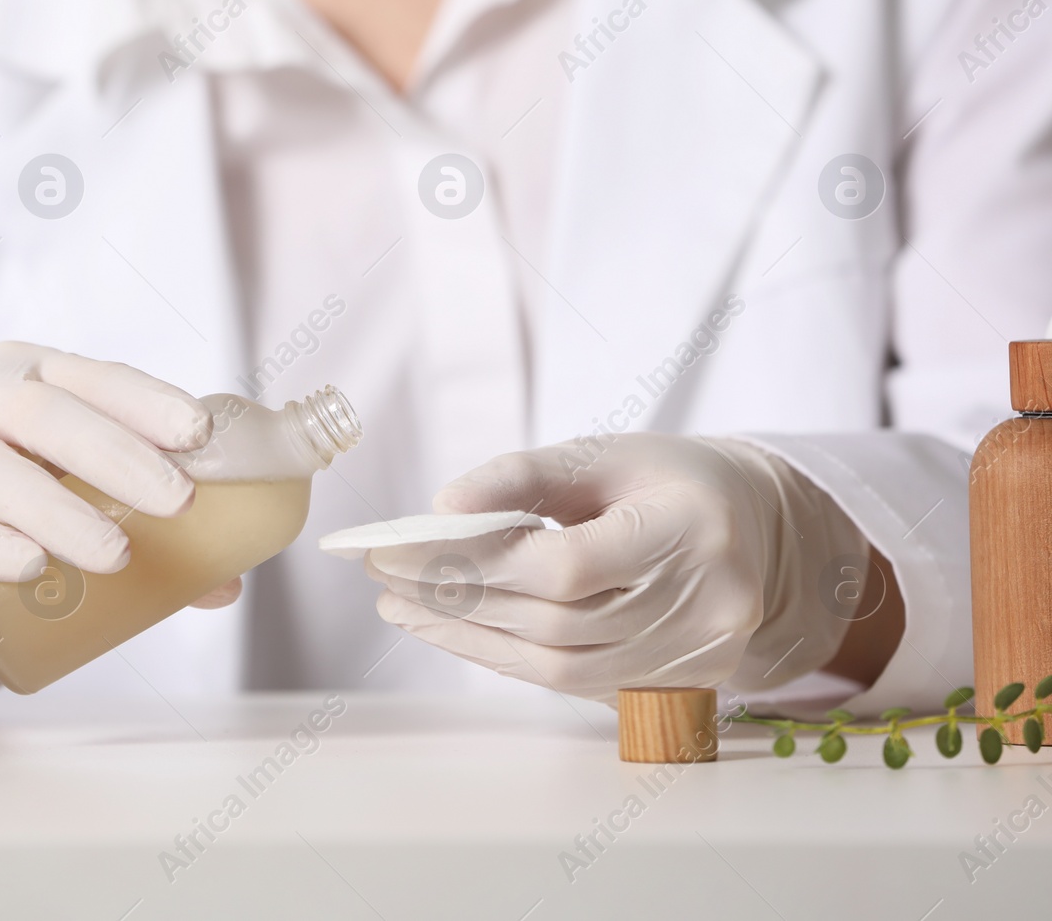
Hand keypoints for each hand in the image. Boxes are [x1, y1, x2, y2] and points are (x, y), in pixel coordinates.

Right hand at [0, 342, 234, 670]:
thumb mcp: (67, 498)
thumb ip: (139, 528)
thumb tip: (225, 582)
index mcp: (27, 374)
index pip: (93, 376)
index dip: (146, 400)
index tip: (198, 435)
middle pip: (41, 411)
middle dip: (116, 453)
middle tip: (177, 502)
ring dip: (57, 509)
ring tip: (115, 554)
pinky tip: (30, 568)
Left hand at [364, 434, 868, 702]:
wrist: (759, 531)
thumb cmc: (671, 480)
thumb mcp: (604, 454)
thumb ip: (523, 476)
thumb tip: (442, 508)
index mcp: (691, 532)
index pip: (567, 565)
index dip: (475, 561)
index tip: (399, 545)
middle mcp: (703, 607)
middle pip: (552, 619)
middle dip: (453, 596)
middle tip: (383, 573)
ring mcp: (692, 658)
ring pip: (555, 663)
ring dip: (467, 636)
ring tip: (402, 606)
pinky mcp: (674, 687)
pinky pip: (570, 681)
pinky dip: (505, 656)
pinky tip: (457, 629)